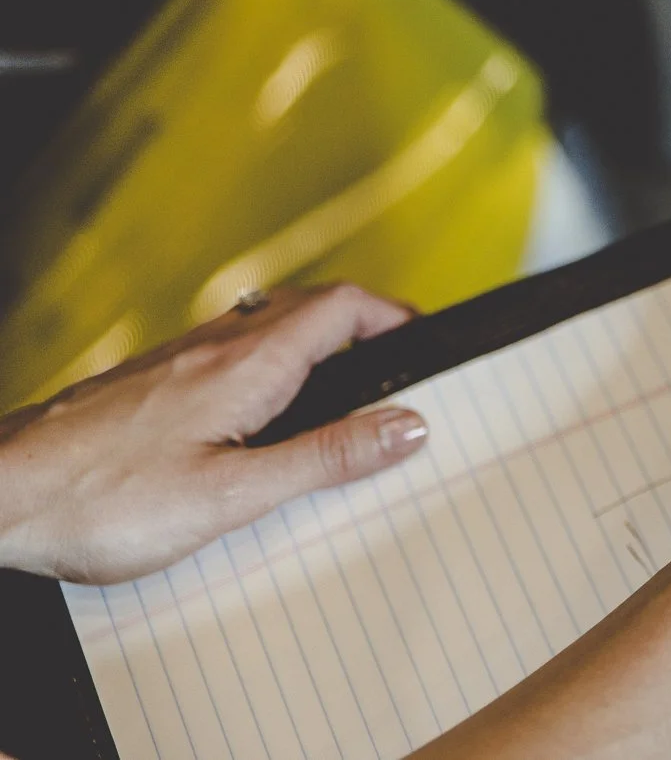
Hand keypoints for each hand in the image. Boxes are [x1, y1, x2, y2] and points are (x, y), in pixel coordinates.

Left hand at [0, 284, 426, 583]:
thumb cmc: (102, 501)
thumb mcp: (233, 494)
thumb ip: (325, 457)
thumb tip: (407, 426)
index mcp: (250, 366)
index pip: (344, 307)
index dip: (396, 315)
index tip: (428, 340)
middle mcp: (215, 349)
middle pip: (310, 307)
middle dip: (364, 325)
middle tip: (396, 361)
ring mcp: (178, 363)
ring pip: (266, 327)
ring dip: (316, 342)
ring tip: (343, 388)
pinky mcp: (150, 385)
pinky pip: (229, 354)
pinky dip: (270, 366)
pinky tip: (259, 415)